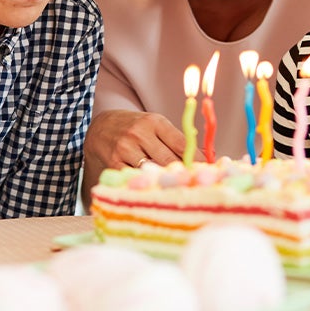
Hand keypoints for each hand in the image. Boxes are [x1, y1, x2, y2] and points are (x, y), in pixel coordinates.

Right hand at [80, 109, 198, 208]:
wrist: (101, 126)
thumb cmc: (135, 127)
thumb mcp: (155, 125)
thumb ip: (176, 140)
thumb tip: (206, 157)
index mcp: (155, 122)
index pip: (182, 144)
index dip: (197, 160)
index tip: (209, 171)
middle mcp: (140, 133)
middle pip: (169, 160)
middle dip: (184, 173)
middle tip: (196, 184)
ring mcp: (125, 149)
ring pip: (153, 171)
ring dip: (166, 181)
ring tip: (177, 188)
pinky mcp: (114, 164)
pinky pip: (135, 178)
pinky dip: (146, 184)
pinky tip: (154, 188)